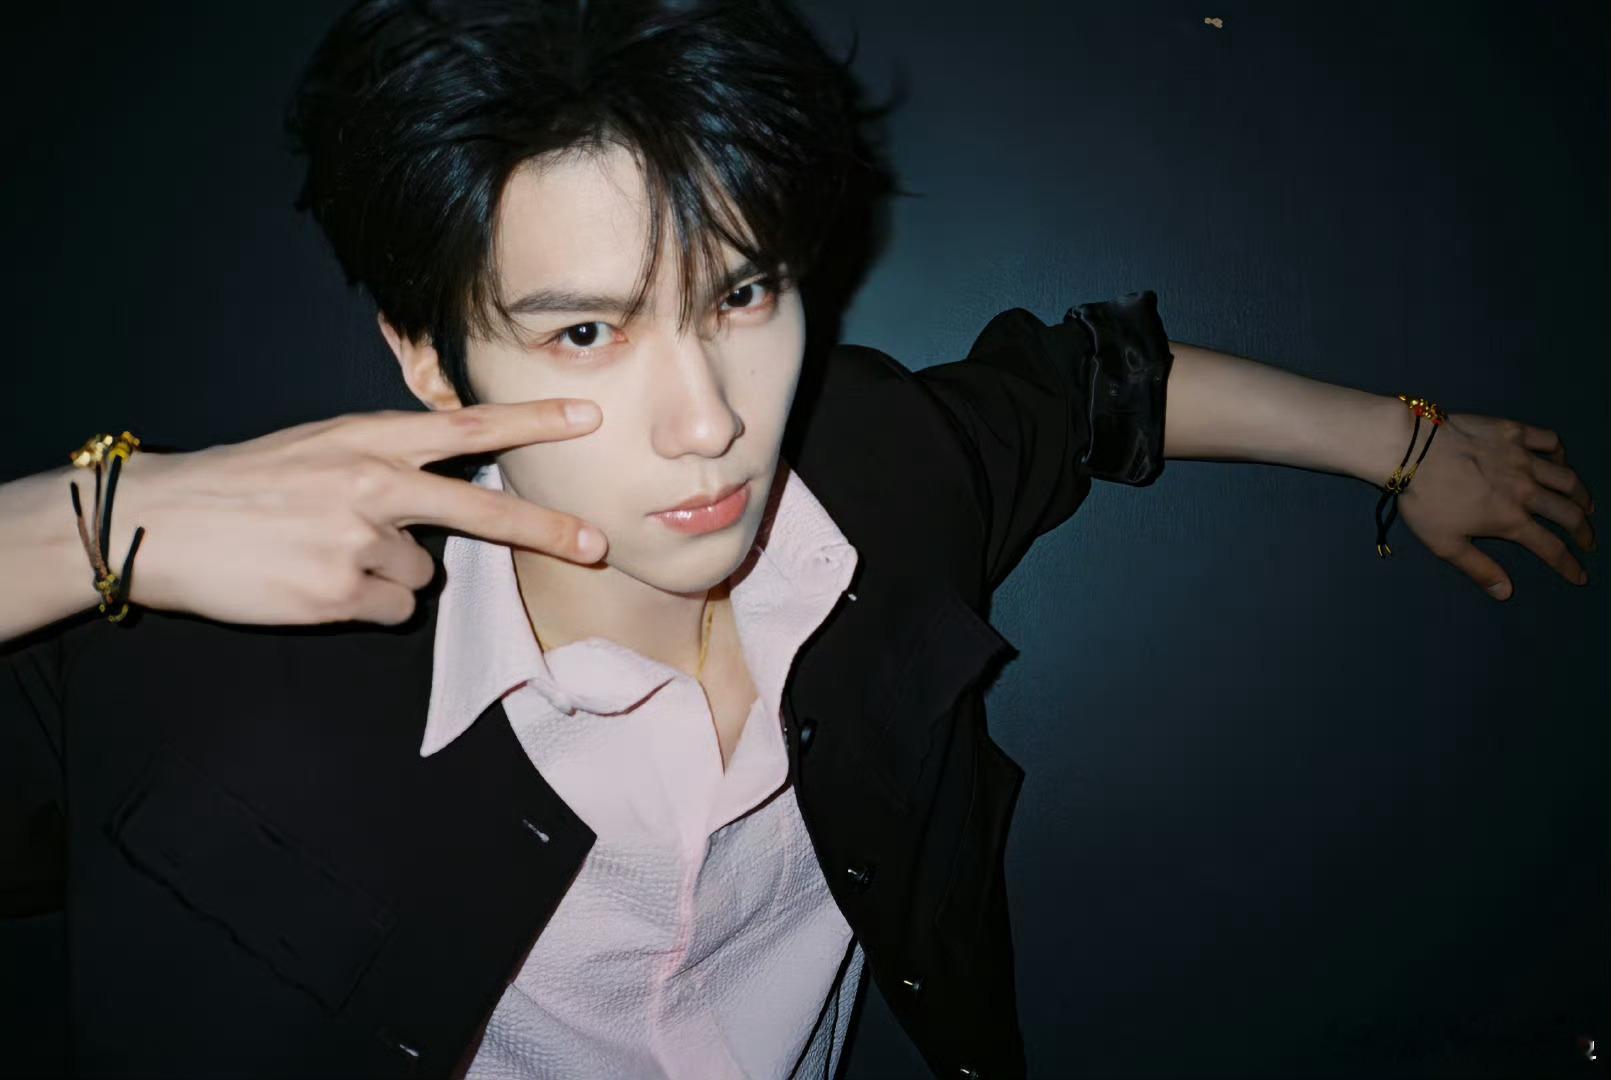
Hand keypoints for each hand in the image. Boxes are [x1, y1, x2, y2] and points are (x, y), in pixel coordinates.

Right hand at [109, 400, 605, 625]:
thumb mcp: (317, 446)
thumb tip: (434, 491)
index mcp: (367, 438)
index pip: (466, 426)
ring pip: (421, 574)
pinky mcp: (339, 592)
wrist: (161, 522)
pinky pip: (390, 608)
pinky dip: (362, 604)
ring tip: (322, 554)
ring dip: (387, 572)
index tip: (587, 420)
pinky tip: (315, 584)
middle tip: (595, 544)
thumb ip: (381, 460)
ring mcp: (358, 540)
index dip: (531, 424)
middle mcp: (372, 483)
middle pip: (481, 512)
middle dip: (546, 530)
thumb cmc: (241, 484)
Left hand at [1393, 412, 1595, 600]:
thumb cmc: (1425, 500)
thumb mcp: (1445, 544)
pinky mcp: (1514, 432)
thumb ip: (1478, 569)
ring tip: (1586, 505)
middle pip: (1569, 514)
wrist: (1411, 450)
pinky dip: (1560, 453)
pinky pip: (1549, 441)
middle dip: (1584, 532)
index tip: (1581, 577)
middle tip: (1588, 540)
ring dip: (1581, 495)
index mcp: (1511, 520)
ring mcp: (1523, 459)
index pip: (1551, 548)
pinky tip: (1558, 461)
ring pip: (1567, 478)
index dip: (1569, 566)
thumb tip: (1506, 593)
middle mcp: (1526, 490)